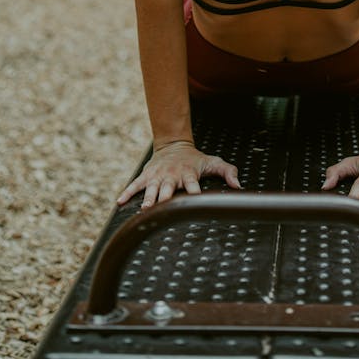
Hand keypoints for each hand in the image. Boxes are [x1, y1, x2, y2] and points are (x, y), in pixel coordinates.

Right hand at [117, 140, 240, 208]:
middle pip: (168, 189)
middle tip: (163, 212)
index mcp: (189, 174)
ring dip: (148, 200)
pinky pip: (135, 185)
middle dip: (166, 200)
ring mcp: (158, 176)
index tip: (194, 204)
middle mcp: (172, 176)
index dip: (193, 194)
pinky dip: (127, 192)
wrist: (174, 145)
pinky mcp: (147, 176)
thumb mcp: (213, 163)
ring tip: (143, 211)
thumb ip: (228, 172)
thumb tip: (239, 187)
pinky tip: (120, 202)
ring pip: (151, 189)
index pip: (192, 185)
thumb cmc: (195, 159)